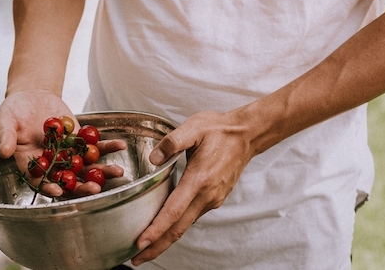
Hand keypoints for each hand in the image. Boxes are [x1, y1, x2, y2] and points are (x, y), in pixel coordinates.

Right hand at [0, 89, 127, 196]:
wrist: (32, 96)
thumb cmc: (13, 111)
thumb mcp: (4, 120)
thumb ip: (5, 136)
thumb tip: (4, 152)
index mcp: (30, 164)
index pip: (39, 181)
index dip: (49, 187)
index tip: (59, 190)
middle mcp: (51, 163)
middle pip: (68, 180)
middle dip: (82, 186)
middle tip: (95, 189)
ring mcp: (68, 153)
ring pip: (87, 168)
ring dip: (103, 171)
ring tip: (118, 172)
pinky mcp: (80, 140)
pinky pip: (96, 146)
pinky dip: (108, 147)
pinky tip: (120, 145)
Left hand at [130, 110, 257, 265]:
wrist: (247, 135)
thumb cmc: (220, 130)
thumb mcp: (194, 127)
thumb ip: (171, 142)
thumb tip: (154, 158)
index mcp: (199, 179)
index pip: (174, 211)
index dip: (156, 229)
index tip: (141, 242)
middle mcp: (207, 195)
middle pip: (178, 229)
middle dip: (156, 246)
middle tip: (136, 258)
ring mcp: (213, 199)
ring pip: (185, 225)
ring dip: (165, 239)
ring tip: (146, 248)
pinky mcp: (215, 199)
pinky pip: (192, 217)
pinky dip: (177, 227)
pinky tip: (165, 228)